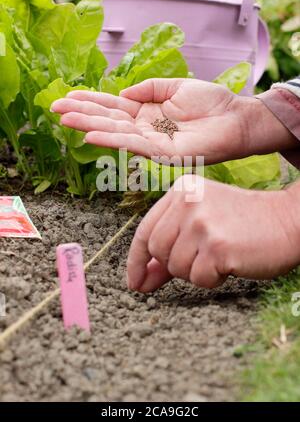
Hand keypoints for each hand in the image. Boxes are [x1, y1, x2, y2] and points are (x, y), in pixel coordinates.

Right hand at [51, 79, 296, 164]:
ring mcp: (152, 142)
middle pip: (108, 119)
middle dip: (81, 113)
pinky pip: (134, 144)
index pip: (113, 105)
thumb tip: (124, 93)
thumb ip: (149, 88)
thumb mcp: (175, 86)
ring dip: (89, 125)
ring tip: (65, 119)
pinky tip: (92, 134)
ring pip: (115, 132)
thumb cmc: (210, 102)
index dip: (90, 100)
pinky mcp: (163, 153)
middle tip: (54, 108)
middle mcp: (145, 128)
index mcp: (147, 112)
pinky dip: (112, 139)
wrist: (236, 118)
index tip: (67, 95)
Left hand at [126, 175, 299, 292]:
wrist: (286, 222)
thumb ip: (169, 247)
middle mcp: (187, 201)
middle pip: (157, 251)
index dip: (136, 260)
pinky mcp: (217, 245)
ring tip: (219, 256)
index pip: (145, 230)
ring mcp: (202, 222)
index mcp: (181, 190)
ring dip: (196, 272)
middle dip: (175, 265)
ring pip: (177, 267)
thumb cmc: (242, 224)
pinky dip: (212, 279)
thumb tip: (139, 281)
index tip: (135, 282)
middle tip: (201, 260)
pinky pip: (199, 278)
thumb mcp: (201, 224)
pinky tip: (229, 263)